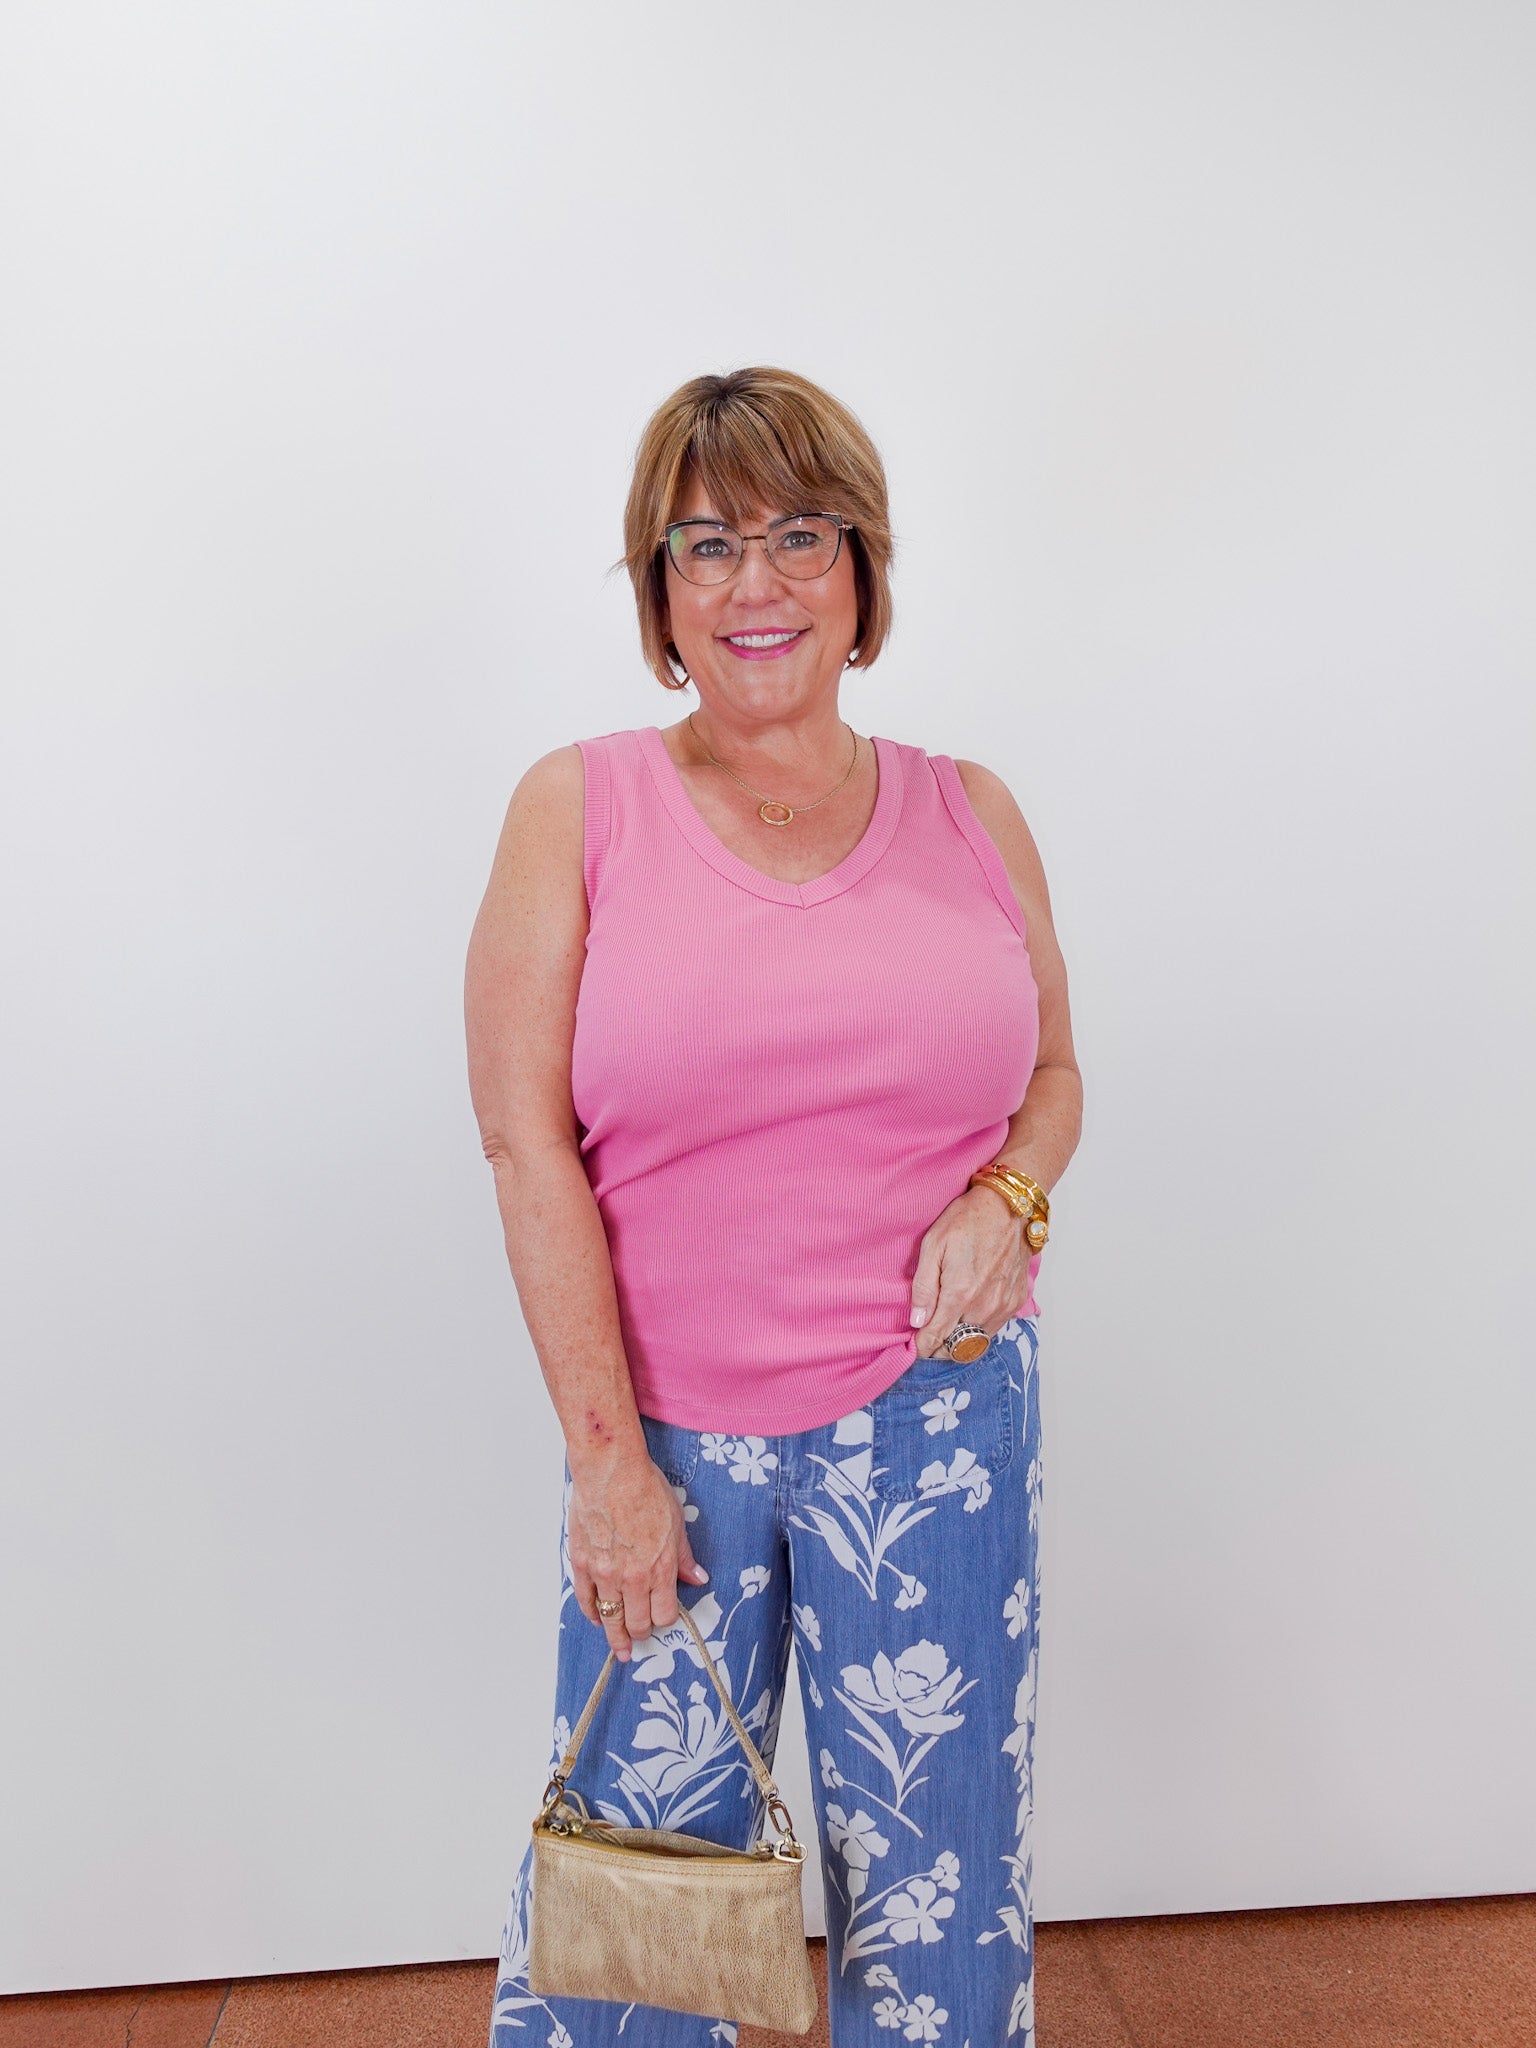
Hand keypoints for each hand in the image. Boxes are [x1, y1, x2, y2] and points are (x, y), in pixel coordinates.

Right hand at [567, 1453, 708, 1662]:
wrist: (611, 1471)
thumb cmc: (645, 1490)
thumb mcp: (676, 1522)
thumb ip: (684, 1556)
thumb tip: (697, 1577)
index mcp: (660, 1569)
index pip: (665, 1614)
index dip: (665, 1620)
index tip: (662, 1618)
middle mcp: (632, 1578)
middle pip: (637, 1623)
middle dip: (641, 1632)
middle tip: (640, 1637)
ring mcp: (605, 1574)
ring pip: (611, 1618)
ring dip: (616, 1635)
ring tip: (619, 1648)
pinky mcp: (582, 1564)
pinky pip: (586, 1600)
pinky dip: (593, 1613)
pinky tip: (597, 1618)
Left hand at [909, 1185, 1032, 1359]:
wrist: (1007, 1207)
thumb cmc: (967, 1220)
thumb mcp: (933, 1246)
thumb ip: (923, 1287)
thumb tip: (917, 1321)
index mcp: (960, 1293)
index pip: (936, 1338)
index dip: (923, 1347)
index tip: (915, 1346)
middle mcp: (984, 1306)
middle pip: (957, 1346)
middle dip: (940, 1345)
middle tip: (930, 1333)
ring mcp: (1003, 1306)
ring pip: (977, 1341)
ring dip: (961, 1338)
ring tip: (949, 1322)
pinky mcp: (1016, 1301)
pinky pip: (994, 1328)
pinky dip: (981, 1326)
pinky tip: (971, 1309)